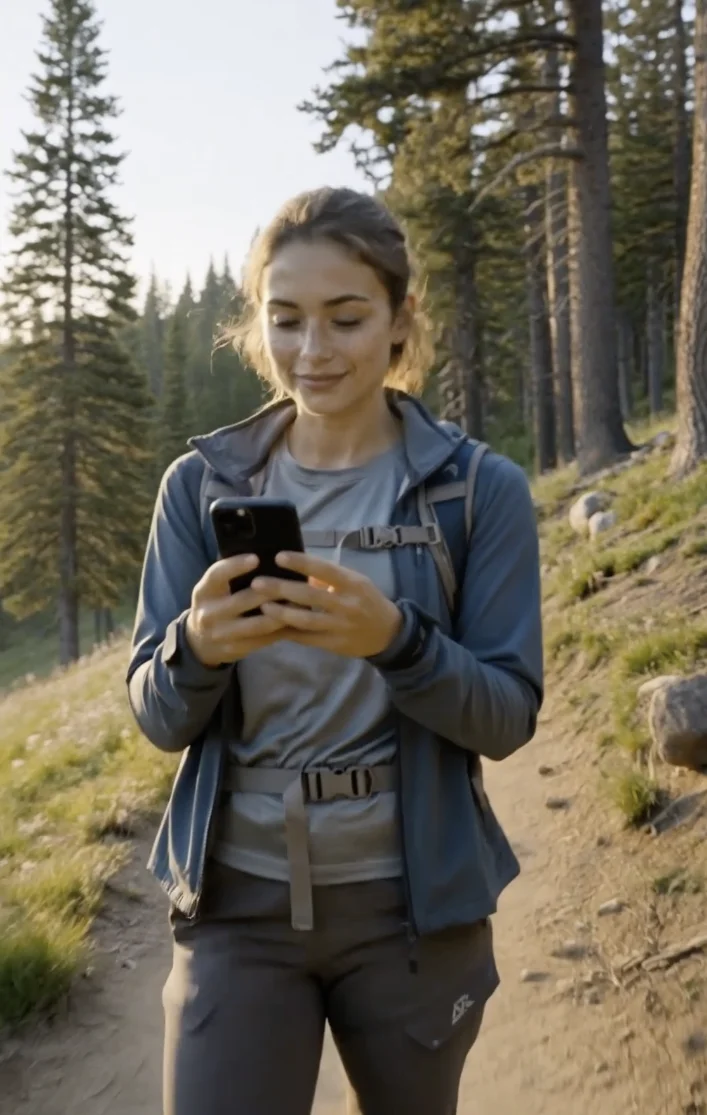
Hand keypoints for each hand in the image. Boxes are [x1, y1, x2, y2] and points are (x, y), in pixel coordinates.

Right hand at [185, 555, 289, 666]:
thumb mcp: (214, 589)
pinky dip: (281, 630)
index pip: (217, 575)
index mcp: (204, 592)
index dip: (235, 566)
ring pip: (258, 624)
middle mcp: (209, 614)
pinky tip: (297, 621)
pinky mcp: (235, 649)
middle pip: (243, 600)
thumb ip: (230, 576)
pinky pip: (263, 640)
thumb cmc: (215, 605)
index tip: (256, 558)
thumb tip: (264, 555)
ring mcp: (222, 634)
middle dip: (270, 591)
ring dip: (282, 613)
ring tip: (301, 602)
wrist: (200, 643)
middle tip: (292, 581)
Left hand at [251, 552, 402, 658]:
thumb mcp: (355, 582)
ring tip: (262, 606)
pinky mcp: (335, 644)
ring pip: (306, 620)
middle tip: (257, 583)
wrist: (388, 633)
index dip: (300, 563)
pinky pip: (307, 638)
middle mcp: (347, 604)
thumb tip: (300, 569)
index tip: (278, 556)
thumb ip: (329, 577)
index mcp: (352, 583)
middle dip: (281, 589)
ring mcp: (340, 626)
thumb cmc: (367, 600)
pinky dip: (289, 632)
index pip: (324, 569)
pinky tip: (272, 626)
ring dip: (281, 613)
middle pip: (309, 596)